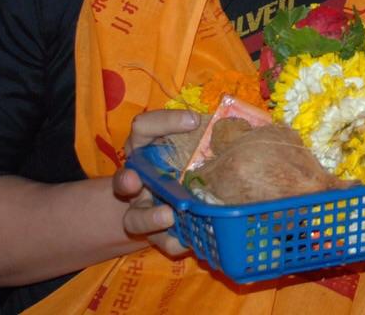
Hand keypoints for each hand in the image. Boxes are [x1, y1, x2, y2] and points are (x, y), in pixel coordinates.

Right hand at [112, 110, 199, 256]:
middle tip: (135, 179)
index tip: (193, 121)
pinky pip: (163, 243)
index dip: (164, 123)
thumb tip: (240, 125)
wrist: (179, 199)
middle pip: (124, 179)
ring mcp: (146, 210)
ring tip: (167, 216)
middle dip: (126, 180)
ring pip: (135, 218)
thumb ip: (207, 136)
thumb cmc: (188, 162)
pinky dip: (174, 243)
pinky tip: (187, 241)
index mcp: (146, 150)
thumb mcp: (195, 144)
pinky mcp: (160, 235)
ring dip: (149, 218)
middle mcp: (139, 180)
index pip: (144, 128)